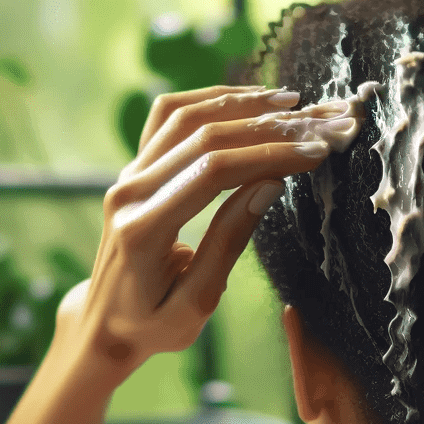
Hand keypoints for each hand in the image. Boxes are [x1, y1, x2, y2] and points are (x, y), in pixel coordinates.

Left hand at [56, 85, 352, 375]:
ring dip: (242, 104)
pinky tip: (248, 99)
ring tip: (291, 103)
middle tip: (317, 123)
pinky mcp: (133, 169)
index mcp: (143, 229)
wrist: (105, 323)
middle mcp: (128, 192)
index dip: (269, 155)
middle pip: (203, 136)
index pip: (213, 172)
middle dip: (268, 126)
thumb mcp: (196, 303)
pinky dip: (210, 100)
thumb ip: (228, 242)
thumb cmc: (154, 324)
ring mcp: (127, 175)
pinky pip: (168, 117)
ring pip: (185, 116)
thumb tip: (269, 186)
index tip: (316, 152)